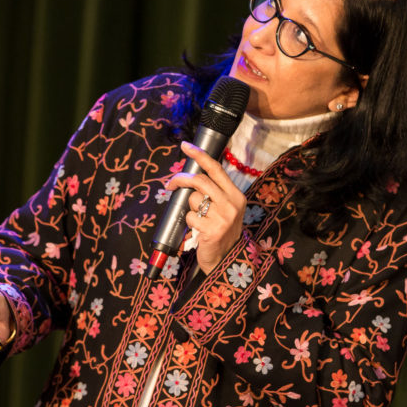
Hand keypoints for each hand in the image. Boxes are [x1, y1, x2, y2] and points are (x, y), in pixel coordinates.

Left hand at [165, 141, 246, 273]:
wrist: (227, 260)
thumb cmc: (221, 231)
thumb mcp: (224, 209)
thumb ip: (213, 192)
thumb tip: (188, 176)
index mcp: (236, 195)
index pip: (216, 168)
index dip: (199, 155)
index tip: (185, 146)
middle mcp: (232, 204)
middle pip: (200, 180)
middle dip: (180, 179)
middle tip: (170, 184)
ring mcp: (223, 217)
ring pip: (192, 199)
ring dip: (187, 208)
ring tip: (196, 219)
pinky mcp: (212, 230)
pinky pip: (189, 217)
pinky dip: (188, 222)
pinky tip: (196, 231)